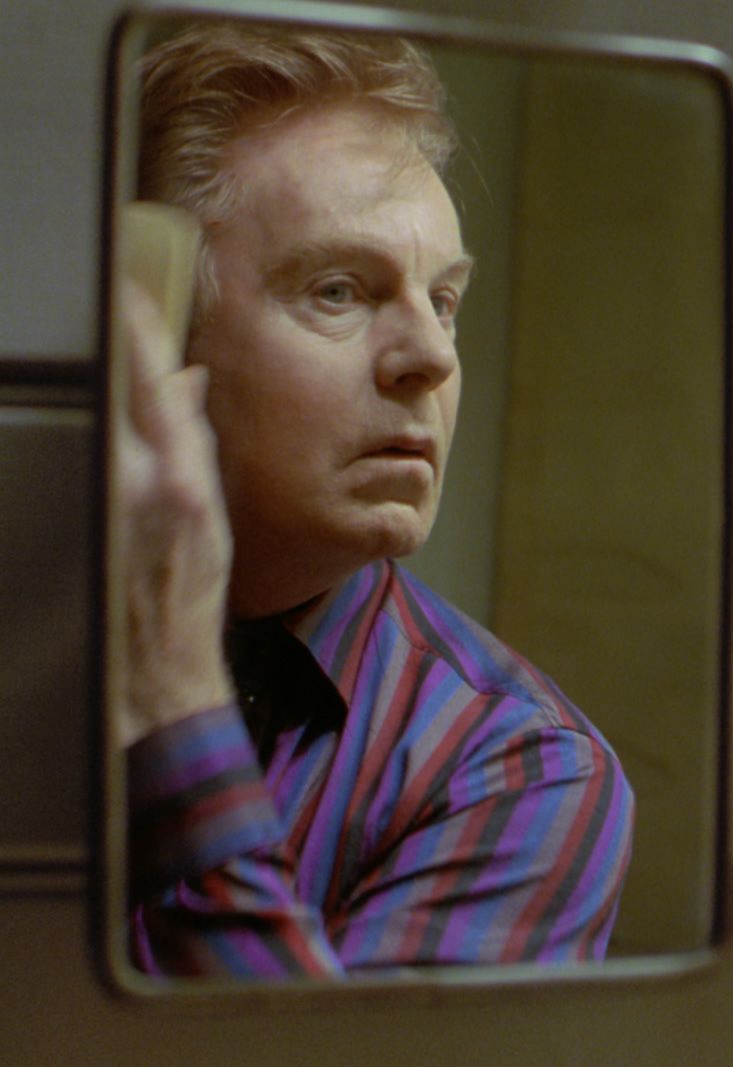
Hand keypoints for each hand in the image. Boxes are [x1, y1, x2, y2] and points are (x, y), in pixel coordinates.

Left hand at [114, 280, 233, 749]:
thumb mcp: (210, 513)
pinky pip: (76, 451)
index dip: (136, 327)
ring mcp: (92, 496)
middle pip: (108, 388)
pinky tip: (84, 421)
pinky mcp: (68, 511)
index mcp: (175, 477)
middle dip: (106, 345)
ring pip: (87, 417)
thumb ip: (194, 442)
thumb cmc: (187, 593)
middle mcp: (129, 480)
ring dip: (92, 386)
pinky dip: (82, 427)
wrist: (150, 660)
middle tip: (97, 303)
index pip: (151, 380)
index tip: (123, 286)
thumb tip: (185, 383)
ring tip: (92, 356)